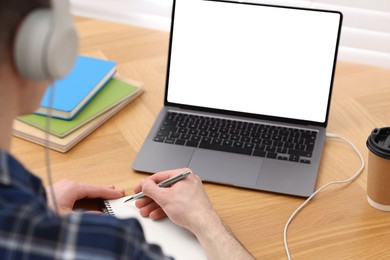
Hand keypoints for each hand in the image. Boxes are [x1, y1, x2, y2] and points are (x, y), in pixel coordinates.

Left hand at [46, 179, 124, 215]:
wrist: (27, 210)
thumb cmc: (43, 211)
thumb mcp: (68, 218)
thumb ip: (87, 216)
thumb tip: (100, 216)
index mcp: (73, 188)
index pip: (96, 189)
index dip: (109, 192)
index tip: (119, 193)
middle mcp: (69, 184)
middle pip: (92, 187)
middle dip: (105, 190)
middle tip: (117, 192)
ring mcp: (64, 185)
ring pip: (85, 188)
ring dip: (96, 192)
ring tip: (107, 192)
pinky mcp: (59, 189)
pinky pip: (78, 190)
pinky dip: (88, 193)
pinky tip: (91, 195)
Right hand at [135, 169, 253, 259]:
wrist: (204, 224)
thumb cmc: (191, 209)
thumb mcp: (164, 197)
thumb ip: (151, 189)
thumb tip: (144, 184)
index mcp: (183, 175)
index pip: (160, 176)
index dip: (147, 183)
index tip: (139, 189)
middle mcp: (187, 181)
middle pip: (163, 187)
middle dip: (150, 197)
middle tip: (140, 201)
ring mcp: (189, 192)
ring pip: (167, 196)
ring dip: (154, 204)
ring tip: (145, 210)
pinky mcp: (189, 202)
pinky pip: (174, 202)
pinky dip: (164, 208)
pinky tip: (155, 214)